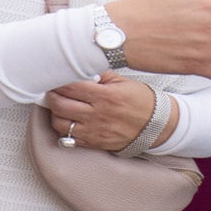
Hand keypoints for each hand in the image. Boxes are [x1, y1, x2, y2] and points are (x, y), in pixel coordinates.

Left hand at [44, 75, 160, 153]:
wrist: (159, 126)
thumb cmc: (142, 102)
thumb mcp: (124, 82)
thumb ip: (100, 74)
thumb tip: (80, 67)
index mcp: (106, 96)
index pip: (70, 87)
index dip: (58, 80)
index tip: (55, 76)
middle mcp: (98, 115)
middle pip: (60, 104)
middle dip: (52, 95)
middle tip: (53, 90)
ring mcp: (94, 131)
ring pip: (60, 123)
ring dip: (55, 112)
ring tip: (60, 104)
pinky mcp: (94, 143)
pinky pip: (68, 138)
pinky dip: (63, 128)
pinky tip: (68, 119)